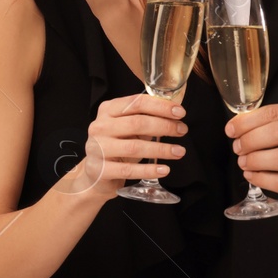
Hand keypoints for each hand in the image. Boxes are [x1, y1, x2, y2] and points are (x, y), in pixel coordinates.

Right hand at [61, 92, 188, 198]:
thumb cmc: (116, 146)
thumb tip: (174, 115)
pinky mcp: (100, 170)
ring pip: (135, 147)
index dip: (160, 106)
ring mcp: (98, 148)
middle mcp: (100, 126)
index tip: (180, 112)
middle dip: (164, 126)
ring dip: (161, 149)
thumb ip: (146, 119)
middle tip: (182, 130)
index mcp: (108, 110)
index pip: (136, 102)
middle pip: (137, 123)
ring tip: (179, 151)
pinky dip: (149, 170)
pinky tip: (164, 169)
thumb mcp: (128, 128)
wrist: (94, 175)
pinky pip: (129, 170)